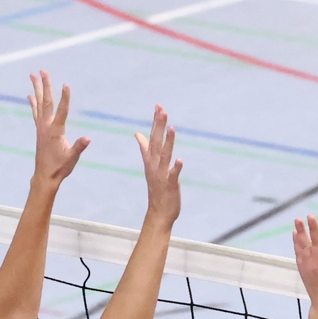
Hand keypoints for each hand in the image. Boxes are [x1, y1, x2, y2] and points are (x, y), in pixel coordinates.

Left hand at [27, 71, 88, 190]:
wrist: (45, 176)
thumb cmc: (60, 167)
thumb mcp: (72, 158)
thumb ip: (79, 147)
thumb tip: (88, 138)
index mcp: (56, 131)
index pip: (62, 111)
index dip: (65, 98)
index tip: (66, 84)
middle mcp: (46, 126)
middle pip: (46, 101)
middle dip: (45, 85)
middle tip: (43, 71)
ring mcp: (41, 127)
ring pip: (39, 104)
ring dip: (36, 89)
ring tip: (33, 75)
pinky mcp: (39, 130)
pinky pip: (36, 112)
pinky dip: (33, 103)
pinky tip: (30, 95)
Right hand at [135, 105, 181, 226]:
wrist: (159, 212)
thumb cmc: (157, 188)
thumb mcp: (150, 165)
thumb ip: (145, 148)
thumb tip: (137, 133)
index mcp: (151, 159)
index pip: (152, 136)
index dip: (156, 121)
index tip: (158, 106)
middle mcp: (154, 164)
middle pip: (156, 142)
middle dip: (159, 126)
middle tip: (162, 109)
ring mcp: (162, 174)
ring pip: (164, 155)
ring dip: (168, 141)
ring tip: (171, 128)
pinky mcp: (170, 184)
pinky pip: (173, 175)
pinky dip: (175, 167)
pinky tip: (180, 160)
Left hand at [293, 215, 317, 318]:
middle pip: (316, 242)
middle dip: (313, 228)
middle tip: (310, 216)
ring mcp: (309, 267)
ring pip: (304, 246)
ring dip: (301, 232)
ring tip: (297, 219)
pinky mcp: (303, 270)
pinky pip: (298, 253)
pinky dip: (296, 243)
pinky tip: (295, 233)